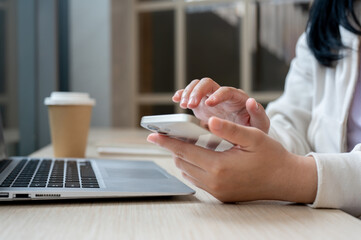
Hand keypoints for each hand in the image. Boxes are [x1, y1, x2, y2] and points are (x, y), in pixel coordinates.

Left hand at [147, 117, 316, 202]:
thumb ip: (228, 129)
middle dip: (174, 148)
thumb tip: (207, 122)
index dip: (167, 142)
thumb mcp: (253, 138)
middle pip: (182, 162)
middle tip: (172, 134)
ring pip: (188, 172)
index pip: (184, 151)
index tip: (152, 135)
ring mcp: (217, 191)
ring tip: (187, 142)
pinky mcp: (221, 196)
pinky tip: (200, 156)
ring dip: (183, 157)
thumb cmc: (272, 157)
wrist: (286, 180)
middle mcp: (214, 182)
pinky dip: (193, 167)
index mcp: (220, 166)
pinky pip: (197, 180)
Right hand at [173, 78, 269, 132]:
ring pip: (197, 87)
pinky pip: (190, 95)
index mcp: (237, 98)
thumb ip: (258, 114)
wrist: (245, 137)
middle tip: (190, 104)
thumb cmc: (254, 130)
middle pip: (208, 84)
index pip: (226, 91)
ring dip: (188, 93)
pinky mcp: (202, 106)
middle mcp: (222, 96)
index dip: (217, 95)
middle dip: (197, 92)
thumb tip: (252, 102)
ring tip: (182, 104)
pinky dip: (182, 94)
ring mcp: (210, 100)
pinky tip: (176, 99)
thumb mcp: (260, 125)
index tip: (209, 103)